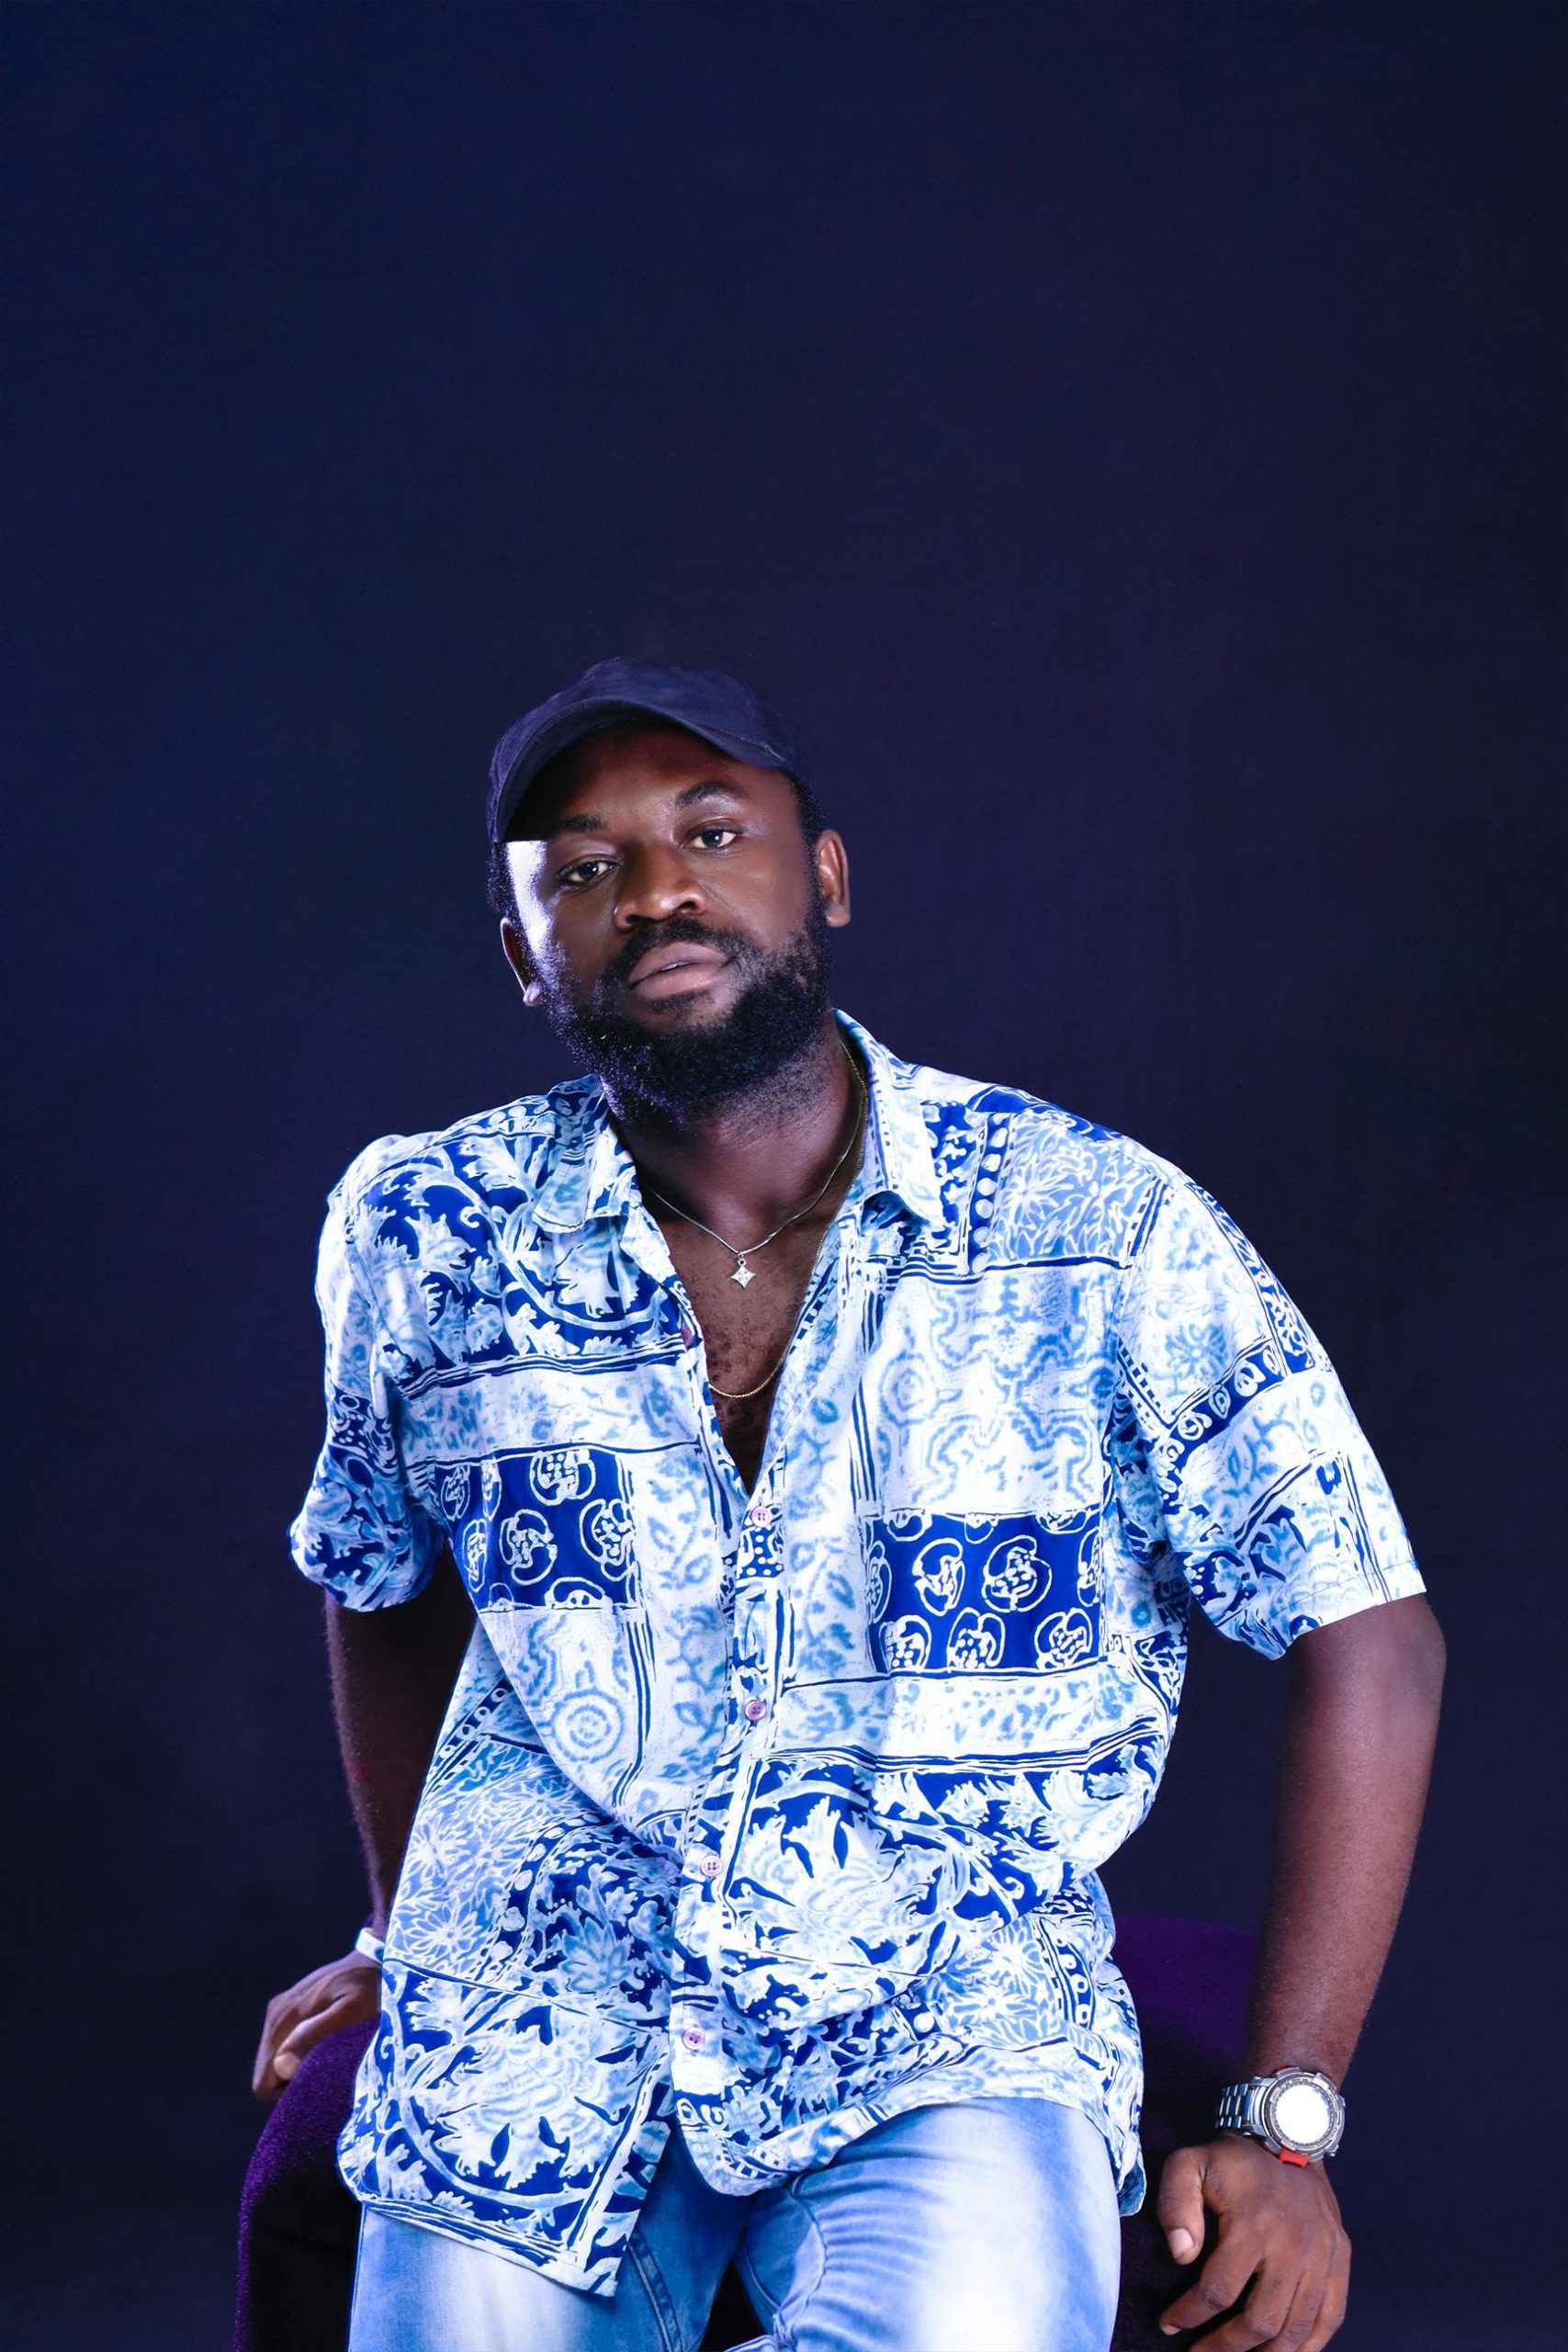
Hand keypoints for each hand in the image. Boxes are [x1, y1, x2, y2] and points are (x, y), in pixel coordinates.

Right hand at [251, 1950, 381, 2102]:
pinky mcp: (291, 2009)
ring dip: (299, 2067)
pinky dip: (302, 2054)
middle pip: (267, 2074)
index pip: (264, 2082)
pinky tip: (328, 2044)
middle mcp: (275, 2015)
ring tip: (332, 2054)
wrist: (378, 1958)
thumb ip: (315, 2034)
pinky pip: (285, 2047)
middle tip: (330, 2068)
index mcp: (284, 2019)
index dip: (289, 2093)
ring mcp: (281, 2011)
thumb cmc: (370, 1987)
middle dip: (294, 2081)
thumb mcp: (351, 2011)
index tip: (319, 2080)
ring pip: (276, 2063)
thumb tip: (282, 2065)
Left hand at [1157, 2136, 1349, 2347]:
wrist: (1287, 2138)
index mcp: (1253, 2224)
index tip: (1169, 2325)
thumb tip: (1180, 2254)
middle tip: (1200, 2351)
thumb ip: (1175, 2205)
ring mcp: (1322, 2256)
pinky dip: (1307, 2346)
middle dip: (1225, 2345)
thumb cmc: (1232, 2160)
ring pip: (1296, 2328)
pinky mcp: (1340, 2260)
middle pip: (1260, 2321)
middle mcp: (1293, 2245)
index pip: (1217, 2291)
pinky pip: (1329, 2319)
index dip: (1189, 2315)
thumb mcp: (1189, 2165)